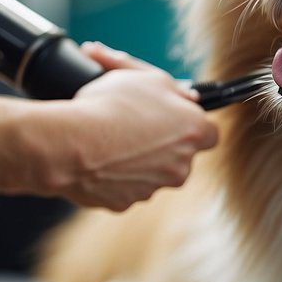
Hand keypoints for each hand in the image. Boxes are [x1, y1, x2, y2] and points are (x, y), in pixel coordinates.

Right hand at [27, 44, 218, 210]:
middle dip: (162, 145)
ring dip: (137, 160)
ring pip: (151, 173)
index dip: (192, 125)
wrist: (72, 142)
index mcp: (193, 131)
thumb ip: (174, 89)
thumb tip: (187, 96)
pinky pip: (124, 187)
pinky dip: (114, 176)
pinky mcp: (124, 203)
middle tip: (135, 126)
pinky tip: (98, 158)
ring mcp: (153, 188)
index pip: (210, 133)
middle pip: (179, 156)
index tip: (175, 119)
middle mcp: (181, 165)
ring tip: (109, 140)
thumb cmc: (111, 105)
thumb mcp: (148, 78)